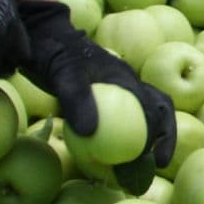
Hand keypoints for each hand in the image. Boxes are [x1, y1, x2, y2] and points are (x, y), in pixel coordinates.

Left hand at [14, 0, 175, 170]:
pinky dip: (120, 137)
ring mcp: (115, 90)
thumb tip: (90, 132)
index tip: (157, 160)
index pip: (155, 108)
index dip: (162, 135)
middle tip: (156, 166)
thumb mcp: (62, 74)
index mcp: (126, 79)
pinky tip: (107, 155)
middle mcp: (127, 85)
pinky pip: (120, 118)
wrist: (41, 36)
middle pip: (158, 112)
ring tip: (136, 166)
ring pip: (143, 115)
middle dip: (163, 139)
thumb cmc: (53, 52)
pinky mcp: (101, 95)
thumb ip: (76, 98)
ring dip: (145, 139)